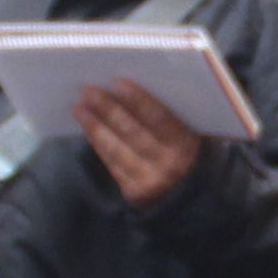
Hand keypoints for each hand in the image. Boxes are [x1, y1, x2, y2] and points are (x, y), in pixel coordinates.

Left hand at [73, 77, 205, 208]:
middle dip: (108, 109)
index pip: (160, 118)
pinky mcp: (134, 193)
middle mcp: (168, 165)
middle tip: (88, 90)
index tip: (117, 82)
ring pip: (117, 149)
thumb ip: (180, 112)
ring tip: (78, 107)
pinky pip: (112, 164)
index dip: (138, 100)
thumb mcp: (199, 133)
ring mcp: (149, 182)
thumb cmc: (195, 153)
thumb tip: (152, 79)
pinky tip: (88, 127)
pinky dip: (98, 143)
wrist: (195, 197)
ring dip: (95, 126)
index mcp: (187, 145)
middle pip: (132, 132)